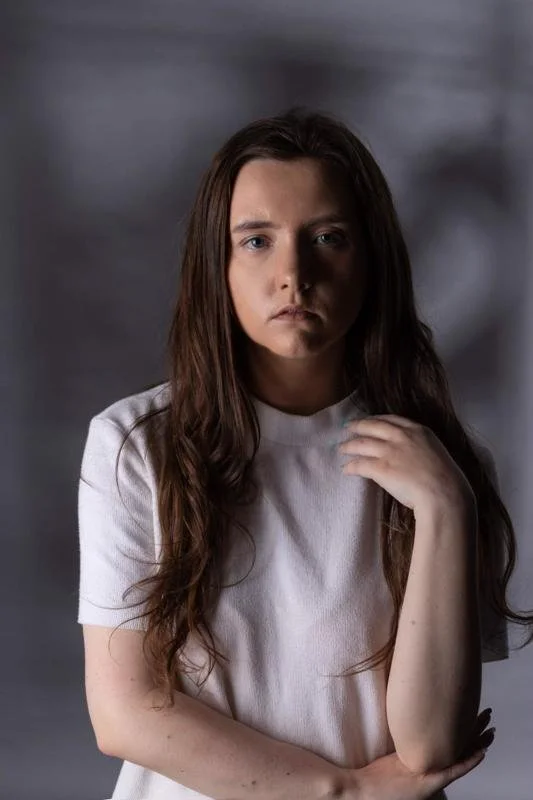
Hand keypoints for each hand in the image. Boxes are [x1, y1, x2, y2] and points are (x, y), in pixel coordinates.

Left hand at [338, 415, 471, 514]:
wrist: (444, 493)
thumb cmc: (446, 478)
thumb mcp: (436, 452)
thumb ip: (421, 447)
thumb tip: (411, 454)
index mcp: (418, 430)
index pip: (391, 419)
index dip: (376, 419)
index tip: (368, 421)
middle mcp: (401, 436)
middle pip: (372, 426)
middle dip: (358, 426)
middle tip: (347, 427)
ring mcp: (389, 451)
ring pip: (361, 444)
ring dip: (349, 446)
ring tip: (341, 449)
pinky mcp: (380, 468)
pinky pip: (359, 465)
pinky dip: (350, 467)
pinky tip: (345, 469)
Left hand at [338, 707, 494, 799]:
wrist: (363, 791)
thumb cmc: (374, 773)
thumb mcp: (394, 750)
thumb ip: (405, 736)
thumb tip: (405, 710)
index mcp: (425, 761)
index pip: (450, 744)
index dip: (464, 731)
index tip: (474, 716)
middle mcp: (431, 770)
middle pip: (460, 747)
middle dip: (475, 732)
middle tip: (487, 717)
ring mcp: (431, 778)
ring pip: (461, 757)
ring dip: (476, 743)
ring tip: (489, 730)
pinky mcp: (428, 785)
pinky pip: (453, 771)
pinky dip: (468, 762)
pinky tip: (479, 753)